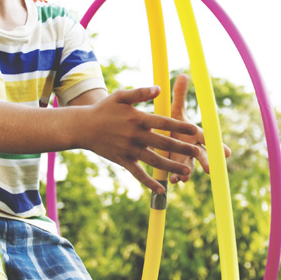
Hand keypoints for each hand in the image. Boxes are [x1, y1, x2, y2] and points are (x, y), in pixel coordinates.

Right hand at [79, 86, 200, 193]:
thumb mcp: (121, 96)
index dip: (179, 126)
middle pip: (163, 143)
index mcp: (137, 118)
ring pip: (154, 161)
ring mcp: (128, 150)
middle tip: (197, 152)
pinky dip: (149, 183)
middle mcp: (134, 135)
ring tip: (187, 172)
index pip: (163, 122)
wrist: (83, 127)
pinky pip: (138, 174)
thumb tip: (159, 88)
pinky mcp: (123, 160)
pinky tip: (161, 190)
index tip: (194, 130)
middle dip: (182, 148)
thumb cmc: (105, 109)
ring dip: (171, 167)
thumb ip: (141, 93)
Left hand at [166, 74, 230, 183]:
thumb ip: (179, 95)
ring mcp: (184, 158)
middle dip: (207, 162)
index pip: (209, 138)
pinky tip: (173, 182)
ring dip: (188, 173)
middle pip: (203, 155)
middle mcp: (193, 147)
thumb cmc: (171, 121)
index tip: (227, 153)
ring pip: (189, 167)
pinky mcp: (174, 166)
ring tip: (185, 179)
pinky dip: (175, 178)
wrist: (159, 134)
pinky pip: (176, 173)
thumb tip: (183, 75)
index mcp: (195, 133)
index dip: (219, 147)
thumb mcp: (174, 109)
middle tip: (211, 169)